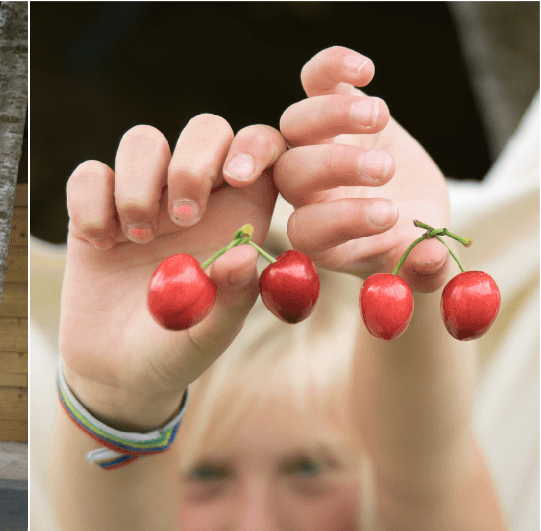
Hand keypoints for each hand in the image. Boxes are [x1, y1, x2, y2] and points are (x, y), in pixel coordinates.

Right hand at [61, 116, 284, 428]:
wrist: (115, 373)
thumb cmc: (175, 350)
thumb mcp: (209, 337)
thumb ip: (232, 300)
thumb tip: (244, 256)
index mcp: (238, 216)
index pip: (261, 149)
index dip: (256, 146)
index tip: (237, 176)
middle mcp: (193, 195)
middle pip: (204, 129)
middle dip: (192, 163)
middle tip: (183, 219)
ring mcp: (141, 197)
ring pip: (142, 141)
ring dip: (139, 186)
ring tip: (136, 240)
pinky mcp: (94, 208)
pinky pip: (89, 174)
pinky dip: (92, 203)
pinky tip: (101, 244)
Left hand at [274, 46, 450, 292]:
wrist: (409, 209)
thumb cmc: (408, 244)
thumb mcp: (419, 264)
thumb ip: (422, 270)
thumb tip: (431, 258)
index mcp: (317, 237)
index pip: (307, 229)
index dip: (341, 221)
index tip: (389, 216)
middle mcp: (304, 191)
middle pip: (292, 173)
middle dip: (335, 168)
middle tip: (385, 170)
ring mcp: (314, 145)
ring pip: (295, 124)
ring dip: (333, 116)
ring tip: (381, 118)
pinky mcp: (333, 106)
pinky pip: (315, 80)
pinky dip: (331, 67)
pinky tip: (365, 72)